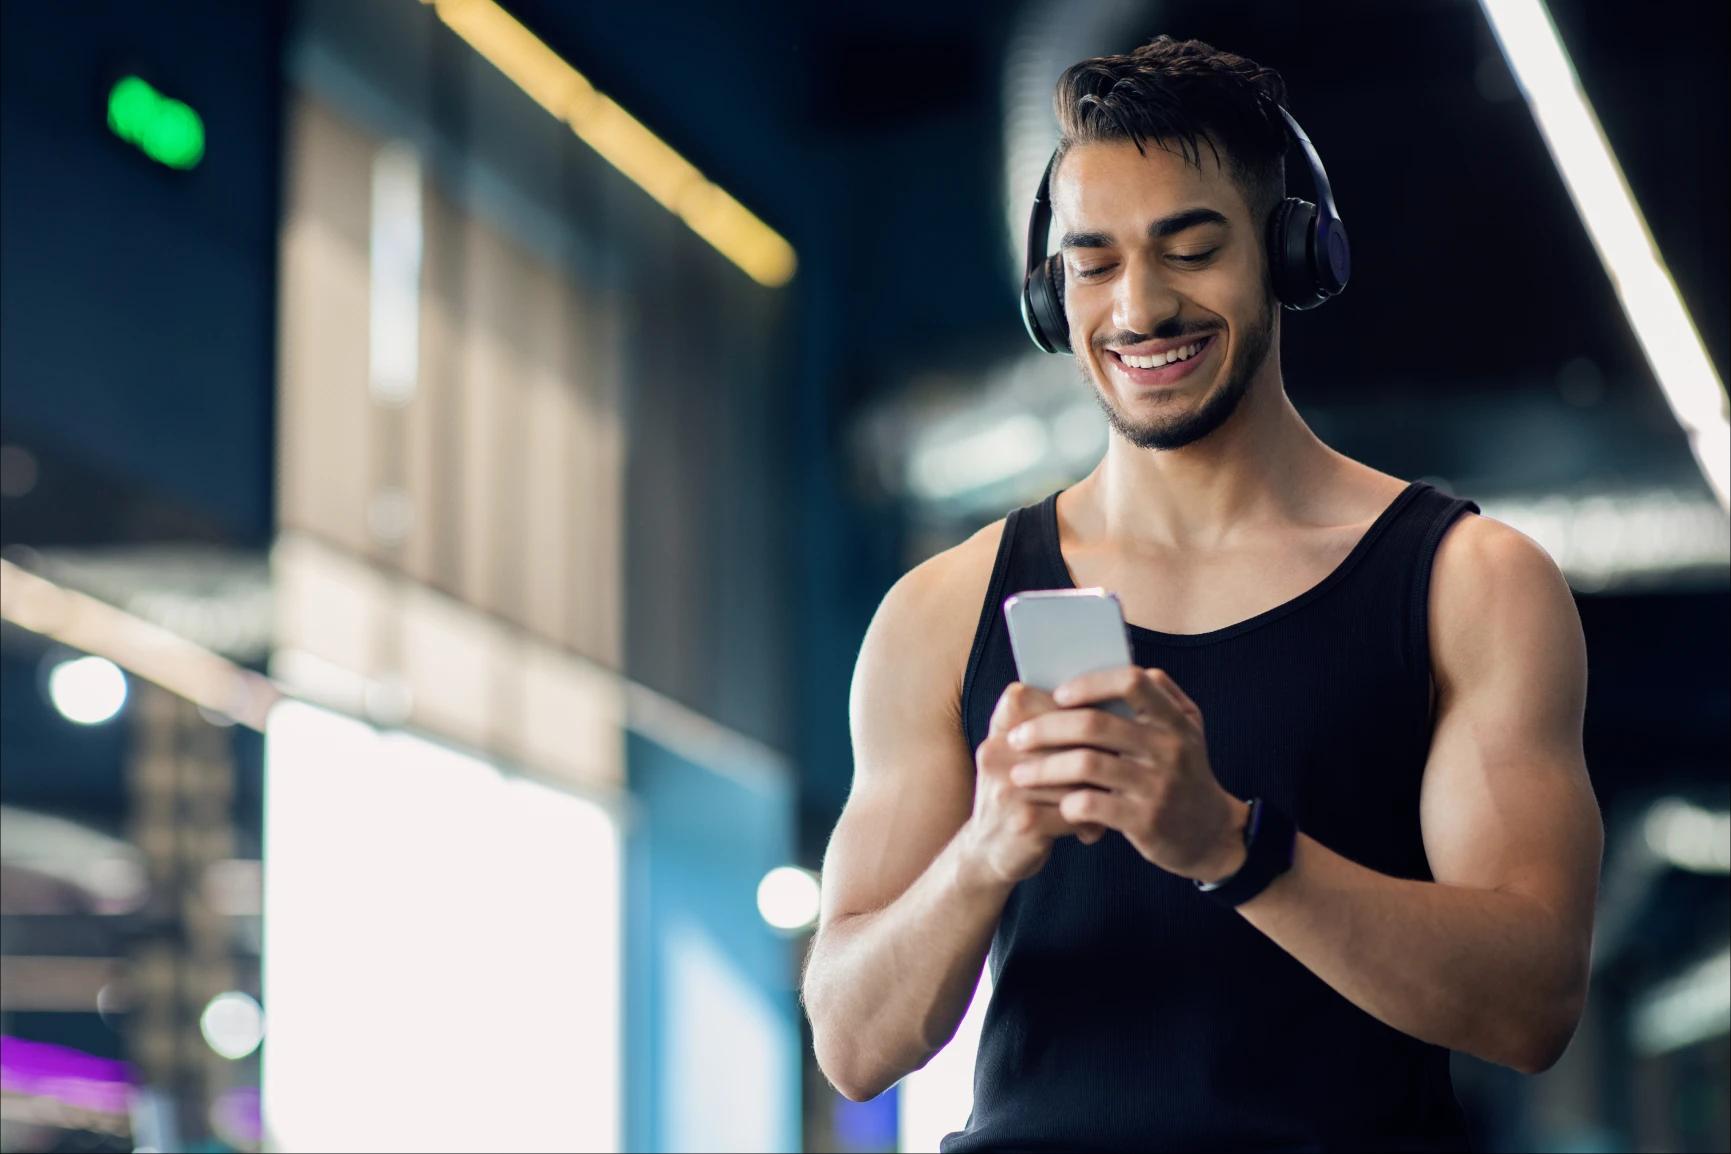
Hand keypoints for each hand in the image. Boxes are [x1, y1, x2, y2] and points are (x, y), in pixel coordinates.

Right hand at [961, 683, 1106, 887]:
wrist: (986, 851)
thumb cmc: (1021, 794)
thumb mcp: (1025, 755)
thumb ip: (1056, 729)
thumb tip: (1118, 710)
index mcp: (999, 727)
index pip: (1048, 700)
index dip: (1081, 715)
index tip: (1098, 736)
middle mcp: (997, 751)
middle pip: (1070, 738)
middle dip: (1100, 757)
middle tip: (1119, 770)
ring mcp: (1007, 787)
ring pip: (1078, 776)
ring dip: (1099, 792)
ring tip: (1106, 805)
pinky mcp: (1023, 821)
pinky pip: (1075, 810)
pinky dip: (1090, 822)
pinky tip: (1090, 829)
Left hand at [1004, 666, 1248, 881]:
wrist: (1213, 835)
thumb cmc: (1186, 776)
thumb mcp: (1188, 731)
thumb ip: (1163, 696)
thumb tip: (1128, 667)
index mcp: (1175, 720)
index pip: (1131, 681)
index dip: (1089, 683)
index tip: (1058, 694)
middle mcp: (1169, 748)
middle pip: (1094, 724)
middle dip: (1046, 728)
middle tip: (1017, 737)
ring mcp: (1158, 785)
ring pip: (1086, 764)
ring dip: (1043, 768)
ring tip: (1020, 774)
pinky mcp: (1146, 822)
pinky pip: (1092, 804)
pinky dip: (1065, 802)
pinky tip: (1055, 803)